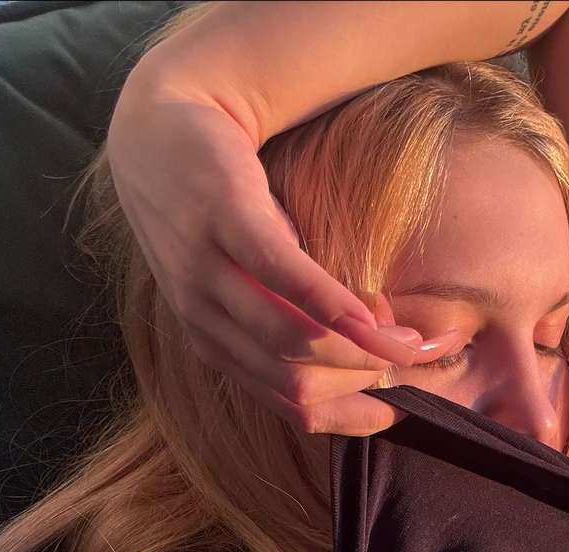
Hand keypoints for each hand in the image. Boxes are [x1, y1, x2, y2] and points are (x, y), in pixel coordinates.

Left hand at [105, 74, 457, 435]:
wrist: (161, 119)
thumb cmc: (220, 203)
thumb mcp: (249, 275)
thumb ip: (299, 313)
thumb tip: (373, 343)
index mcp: (215, 340)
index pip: (291, 405)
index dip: (352, 416)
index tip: (399, 408)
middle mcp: (203, 318)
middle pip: (297, 384)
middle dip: (362, 381)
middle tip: (407, 357)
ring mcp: (206, 271)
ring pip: (292, 343)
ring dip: (360, 350)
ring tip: (404, 337)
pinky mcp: (223, 219)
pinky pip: (284, 277)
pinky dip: (333, 305)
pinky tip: (373, 314)